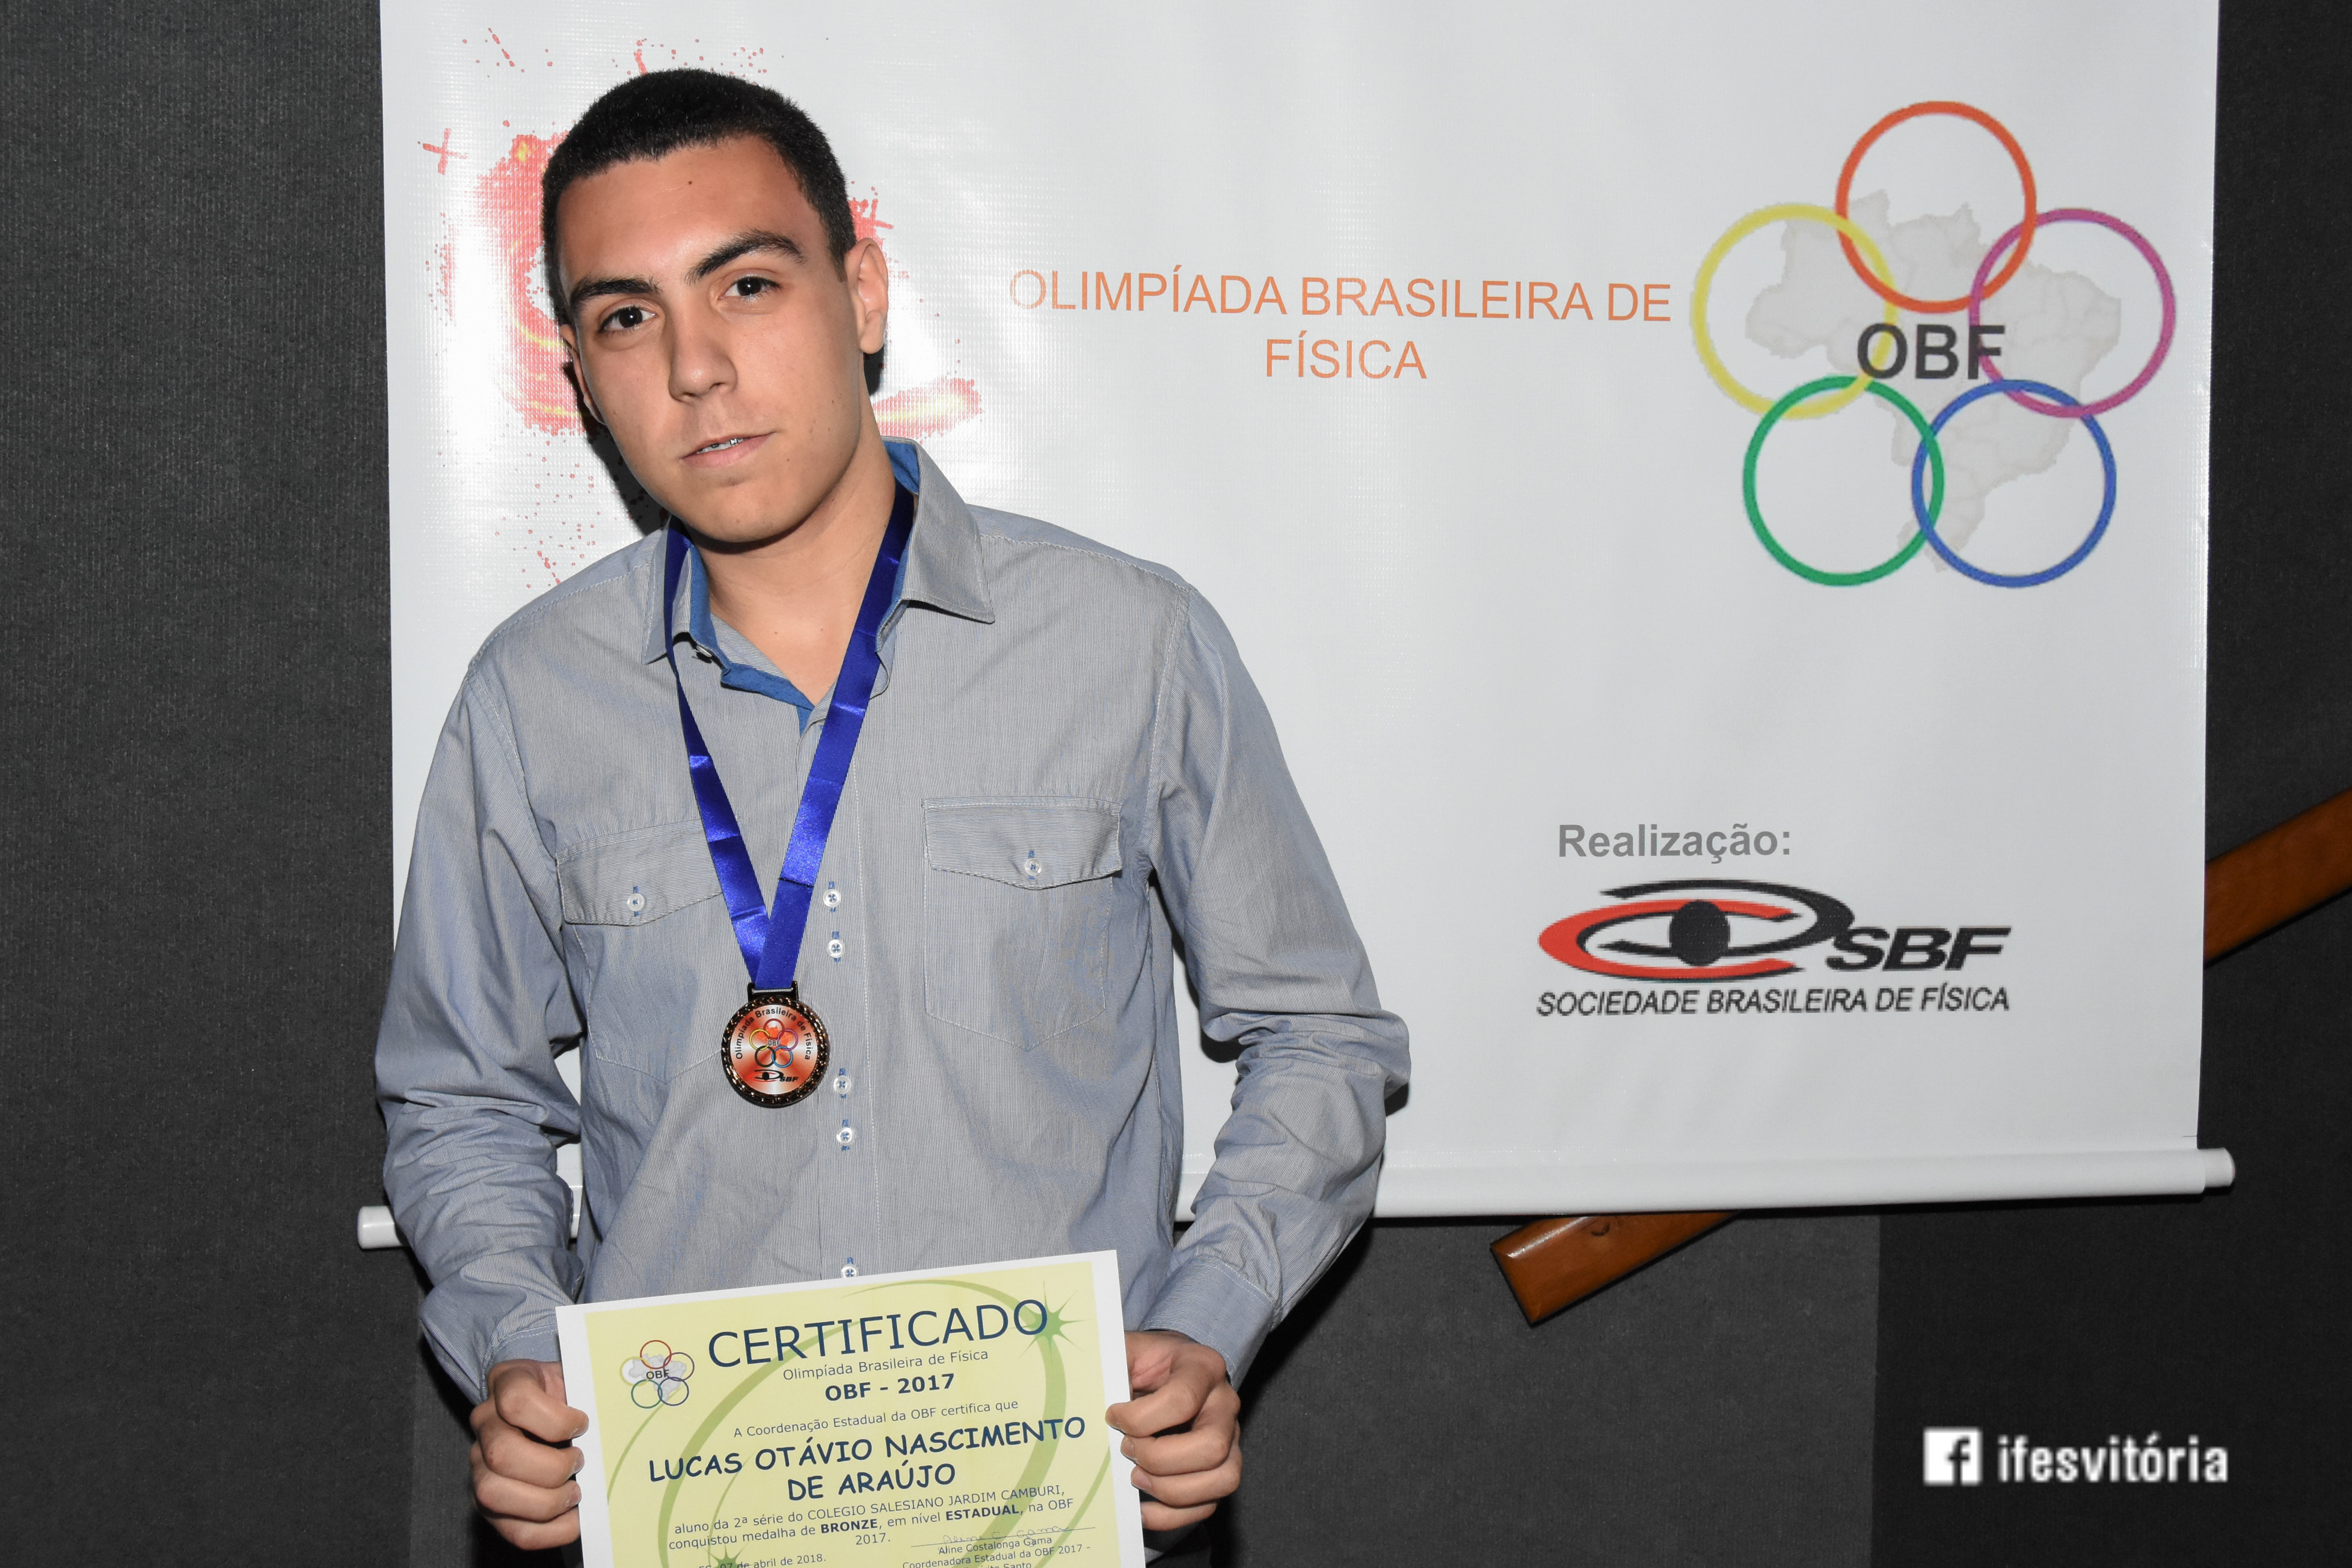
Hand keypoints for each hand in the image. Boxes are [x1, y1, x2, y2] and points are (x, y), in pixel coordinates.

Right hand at [469, 1358, 587, 1548]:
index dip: (556, 1420)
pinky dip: (549, 1531)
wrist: (552, 1409)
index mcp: (508, 1381)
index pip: (515, 1400)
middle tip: (580, 1462)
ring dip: (546, 1502)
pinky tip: (573, 1518)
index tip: (583, 1424)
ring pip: (493, 1494)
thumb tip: (619, 1421)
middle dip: (551, 1467)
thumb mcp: (580, 1380)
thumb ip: (591, 1393)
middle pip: (501, 1454)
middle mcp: (485, 1422)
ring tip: (575, 1491)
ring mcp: (479, 1464)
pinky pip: (510, 1529)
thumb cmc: (572, 1395)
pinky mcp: (489, 1501)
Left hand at [1106, 1330, 1241, 1530]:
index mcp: (1203, 1366)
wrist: (1164, 1372)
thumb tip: (1078, 1384)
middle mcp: (1225, 1404)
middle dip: (1160, 1458)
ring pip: (1223, 1479)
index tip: (1112, 1416)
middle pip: (1211, 1446)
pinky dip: (1172, 1515)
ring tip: (1135, 1477)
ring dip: (1171, 1490)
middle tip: (1127, 1449)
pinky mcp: (1221, 1469)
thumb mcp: (1126, 1349)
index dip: (1141, 1418)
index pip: (1182, 1400)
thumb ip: (1109, 1360)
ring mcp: (1230, 1439)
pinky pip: (1209, 1505)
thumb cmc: (1142, 1363)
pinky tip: (1141, 1507)